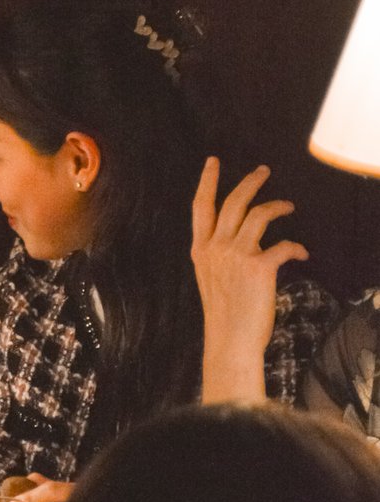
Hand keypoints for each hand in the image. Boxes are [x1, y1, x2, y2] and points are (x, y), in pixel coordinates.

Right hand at [191, 158, 308, 402]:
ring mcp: (236, 255)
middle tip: (264, 171)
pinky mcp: (259, 266)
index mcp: (200, 250)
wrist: (229, 339)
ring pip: (258, 214)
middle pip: (233, 202)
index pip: (200, 207)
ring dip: (278, 205)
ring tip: (289, 206)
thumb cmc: (222, 313)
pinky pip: (284, 245)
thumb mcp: (208, 279)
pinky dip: (296, 247)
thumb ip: (216, 255)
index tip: (213, 162)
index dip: (207, 181)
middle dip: (250, 182)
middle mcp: (215, 247)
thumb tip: (234, 239)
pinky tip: (302, 253)